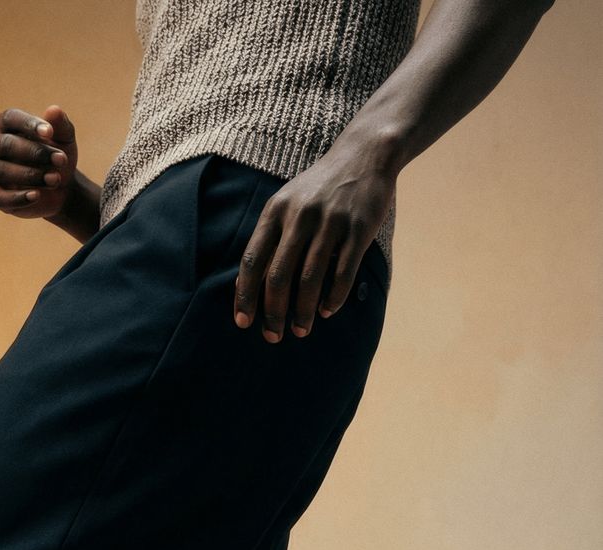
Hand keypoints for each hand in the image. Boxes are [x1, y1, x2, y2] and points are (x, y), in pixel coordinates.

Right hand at [0, 103, 77, 221]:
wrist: (61, 188)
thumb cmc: (57, 155)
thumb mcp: (64, 139)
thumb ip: (60, 124)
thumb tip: (53, 110)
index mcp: (6, 125)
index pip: (10, 118)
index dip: (29, 124)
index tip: (50, 133)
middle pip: (5, 145)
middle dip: (35, 153)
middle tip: (60, 160)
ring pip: (2, 170)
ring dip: (30, 175)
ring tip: (55, 179)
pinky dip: (18, 197)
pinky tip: (37, 196)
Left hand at [233, 135, 396, 341]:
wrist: (364, 155)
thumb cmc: (318, 188)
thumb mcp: (287, 203)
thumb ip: (269, 238)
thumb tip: (247, 285)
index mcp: (276, 211)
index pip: (252, 260)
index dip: (245, 295)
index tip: (243, 322)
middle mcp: (300, 216)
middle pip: (279, 276)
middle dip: (273, 312)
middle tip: (273, 336)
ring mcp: (331, 222)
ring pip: (310, 279)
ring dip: (304, 311)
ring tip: (300, 330)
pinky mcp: (358, 229)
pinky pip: (343, 273)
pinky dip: (333, 297)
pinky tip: (327, 311)